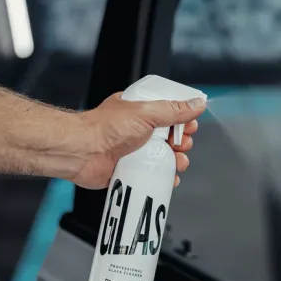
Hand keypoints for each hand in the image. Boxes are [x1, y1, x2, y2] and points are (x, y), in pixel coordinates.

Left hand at [70, 92, 205, 189]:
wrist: (82, 152)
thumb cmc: (106, 128)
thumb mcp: (146, 112)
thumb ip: (174, 110)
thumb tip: (198, 103)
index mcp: (140, 110)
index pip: (169, 112)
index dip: (183, 119)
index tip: (190, 125)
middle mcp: (138, 129)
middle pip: (170, 136)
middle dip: (182, 141)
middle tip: (182, 144)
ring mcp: (134, 150)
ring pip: (164, 156)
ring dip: (177, 160)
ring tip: (179, 162)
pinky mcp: (130, 169)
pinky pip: (153, 174)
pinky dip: (165, 177)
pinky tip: (171, 177)